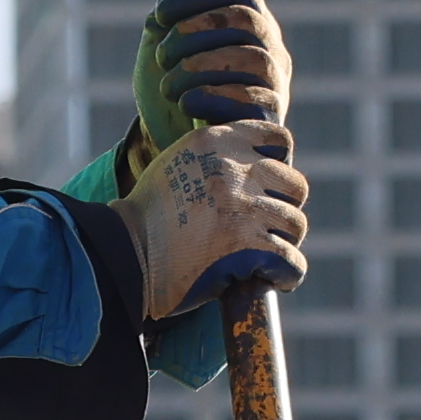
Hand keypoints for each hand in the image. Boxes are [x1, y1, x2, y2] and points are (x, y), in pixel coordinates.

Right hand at [119, 117, 312, 324]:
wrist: (125, 256)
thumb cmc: (147, 217)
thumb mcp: (177, 163)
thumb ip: (216, 156)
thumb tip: (257, 164)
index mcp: (217, 141)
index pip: (278, 139)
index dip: (280, 164)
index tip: (267, 187)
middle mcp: (234, 169)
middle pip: (294, 184)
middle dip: (283, 208)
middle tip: (264, 229)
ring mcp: (243, 208)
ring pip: (295, 224)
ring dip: (282, 243)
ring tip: (263, 257)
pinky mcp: (249, 247)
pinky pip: (292, 261)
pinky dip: (286, 274)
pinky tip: (273, 280)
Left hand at [136, 0, 285, 166]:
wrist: (170, 153)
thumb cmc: (173, 89)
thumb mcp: (167, 36)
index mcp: (248, 25)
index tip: (159, 13)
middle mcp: (269, 53)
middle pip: (245, 19)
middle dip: (194, 30)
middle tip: (161, 52)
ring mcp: (273, 89)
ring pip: (251, 57)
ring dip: (200, 64)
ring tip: (168, 82)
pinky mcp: (267, 126)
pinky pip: (254, 100)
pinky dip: (214, 95)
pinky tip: (184, 101)